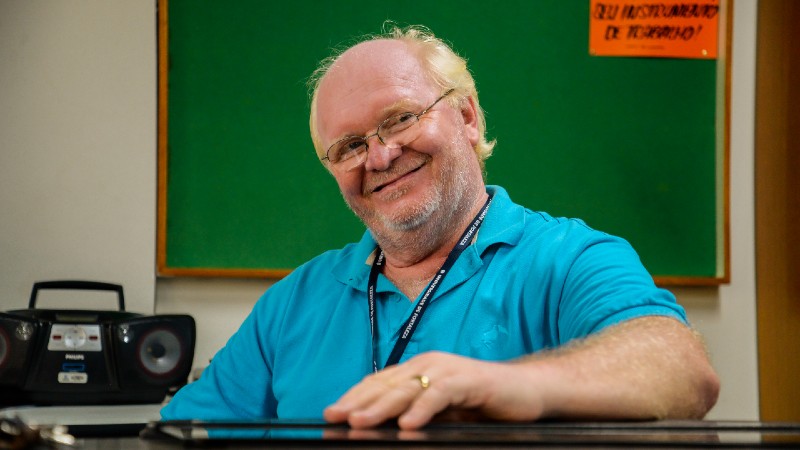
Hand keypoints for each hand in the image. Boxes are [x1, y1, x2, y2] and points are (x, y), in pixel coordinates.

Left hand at [323, 351, 544, 429]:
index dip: (354, 397)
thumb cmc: (481, 402)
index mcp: (419, 369)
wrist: (526, 389)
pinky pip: (441, 394)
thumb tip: (387, 429)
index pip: (379, 383)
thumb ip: (416, 414)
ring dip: (382, 407)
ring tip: (360, 422)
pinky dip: (423, 409)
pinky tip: (408, 425)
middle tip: (334, 418)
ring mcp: (448, 370)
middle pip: (387, 384)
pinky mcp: (469, 381)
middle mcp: (429, 364)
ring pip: (408, 388)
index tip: (330, 415)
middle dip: (358, 402)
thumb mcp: (441, 410)